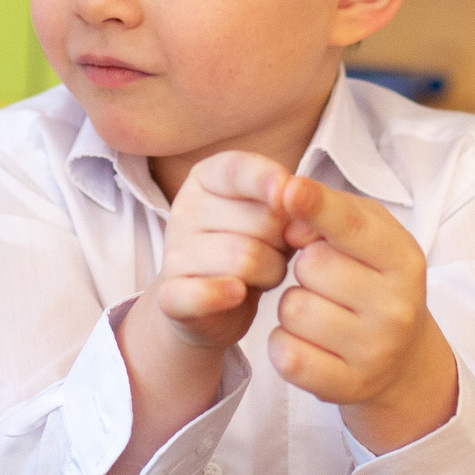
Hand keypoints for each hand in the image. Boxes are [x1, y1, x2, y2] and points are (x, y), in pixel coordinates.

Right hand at [149, 150, 298, 351]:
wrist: (215, 304)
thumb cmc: (255, 245)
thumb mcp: (277, 214)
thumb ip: (293, 205)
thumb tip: (302, 219)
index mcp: (207, 178)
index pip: (239, 170)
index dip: (268, 179)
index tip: (289, 191)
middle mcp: (185, 210)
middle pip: (260, 221)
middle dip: (285, 243)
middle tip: (276, 250)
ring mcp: (173, 253)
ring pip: (246, 260)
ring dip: (271, 274)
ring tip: (264, 275)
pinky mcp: (171, 295)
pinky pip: (201, 294)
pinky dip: (223, 295)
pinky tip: (236, 294)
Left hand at [267, 176, 457, 452]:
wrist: (403, 362)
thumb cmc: (375, 284)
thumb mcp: (371, 239)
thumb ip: (335, 215)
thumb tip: (289, 218)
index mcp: (404, 261)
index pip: (352, 228)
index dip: (316, 206)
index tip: (287, 189)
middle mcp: (396, 309)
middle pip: (311, 267)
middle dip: (305, 268)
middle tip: (328, 283)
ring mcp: (374, 352)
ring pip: (292, 310)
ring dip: (293, 307)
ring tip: (321, 312)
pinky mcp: (346, 387)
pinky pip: (285, 353)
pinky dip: (284, 343)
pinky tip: (309, 342)